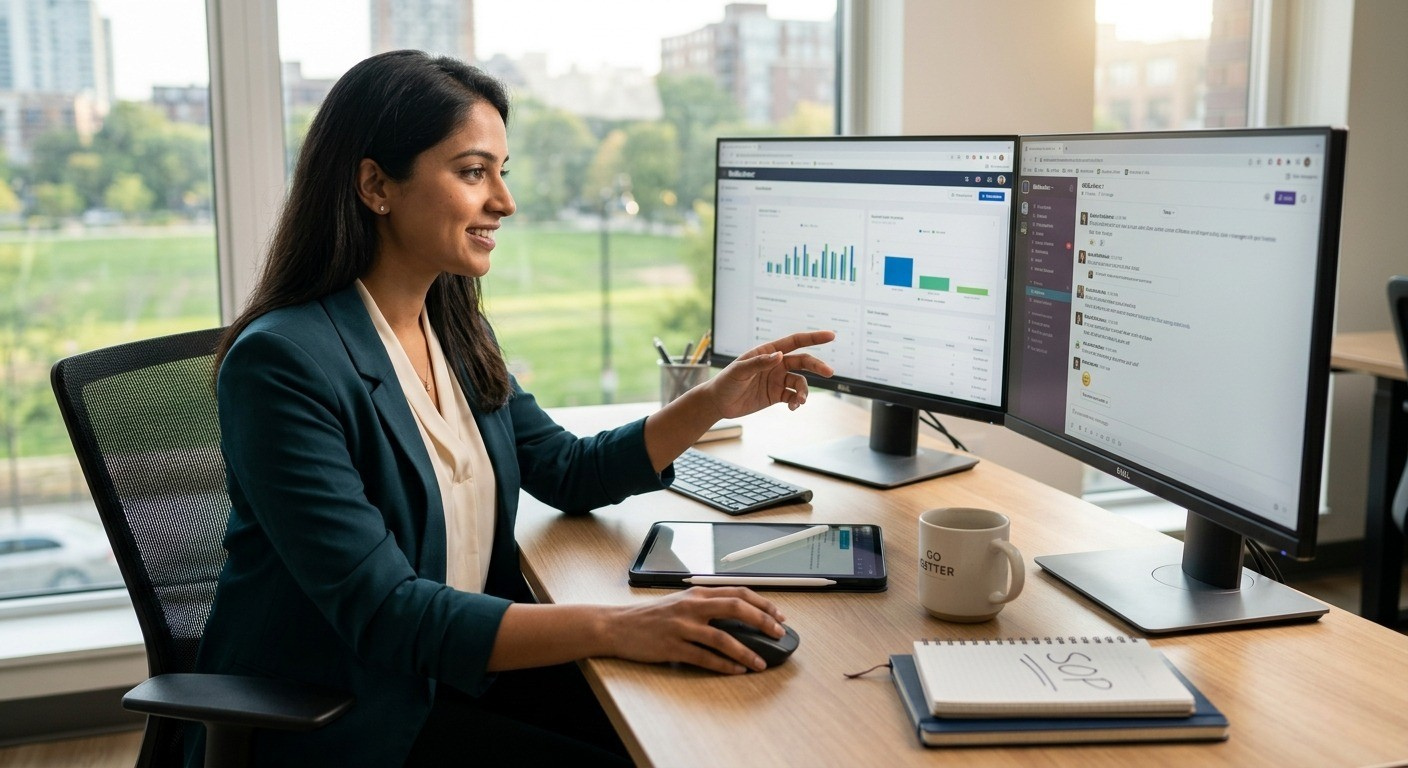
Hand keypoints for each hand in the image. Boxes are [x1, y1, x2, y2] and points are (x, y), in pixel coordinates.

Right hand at [606, 587, 787, 673]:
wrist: (618, 626)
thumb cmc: (651, 616)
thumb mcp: (681, 602)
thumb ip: (706, 605)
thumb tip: (739, 616)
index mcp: (697, 593)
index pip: (738, 593)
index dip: (762, 604)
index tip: (779, 616)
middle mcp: (692, 606)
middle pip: (736, 609)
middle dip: (763, 622)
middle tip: (779, 634)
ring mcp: (682, 627)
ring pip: (723, 638)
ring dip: (746, 652)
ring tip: (760, 663)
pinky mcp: (672, 647)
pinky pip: (704, 658)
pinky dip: (724, 666)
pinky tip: (736, 671)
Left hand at [706, 330, 834, 417]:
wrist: (718, 403)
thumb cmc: (726, 382)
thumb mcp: (740, 371)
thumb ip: (760, 362)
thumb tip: (779, 355)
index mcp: (768, 351)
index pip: (794, 342)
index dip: (813, 338)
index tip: (830, 336)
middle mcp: (776, 364)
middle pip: (803, 361)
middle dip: (817, 366)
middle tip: (829, 372)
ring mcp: (777, 380)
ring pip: (800, 382)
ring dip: (804, 391)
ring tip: (800, 401)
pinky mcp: (776, 395)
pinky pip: (793, 397)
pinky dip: (796, 402)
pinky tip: (793, 407)